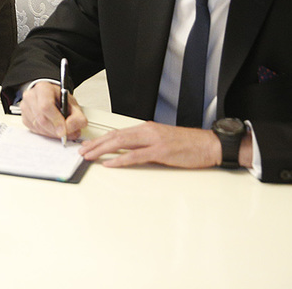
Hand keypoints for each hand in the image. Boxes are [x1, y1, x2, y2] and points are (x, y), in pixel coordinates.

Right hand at [20, 80, 86, 141]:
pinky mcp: (24, 118)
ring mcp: (25, 107)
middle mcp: (31, 96)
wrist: (51, 98)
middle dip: (55, 130)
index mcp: (43, 88)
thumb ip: (77, 117)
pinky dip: (45, 133)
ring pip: (38, 126)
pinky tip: (52, 128)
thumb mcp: (73, 104)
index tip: (64, 131)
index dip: (56, 120)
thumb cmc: (60, 99)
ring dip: (51, 133)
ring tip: (60, 130)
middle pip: (41, 118)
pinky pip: (34, 130)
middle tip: (66, 134)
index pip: (46, 106)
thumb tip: (71, 128)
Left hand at [79, 121, 231, 169]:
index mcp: (147, 128)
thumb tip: (130, 149)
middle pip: (115, 136)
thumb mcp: (163, 139)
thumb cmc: (189, 144)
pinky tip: (109, 163)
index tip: (89, 145)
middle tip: (82, 151)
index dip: (101, 138)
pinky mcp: (160, 152)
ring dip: (102, 150)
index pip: (118, 132)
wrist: (209, 144)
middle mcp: (147, 131)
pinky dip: (120, 160)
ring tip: (89, 155)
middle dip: (96, 144)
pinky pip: (135, 156)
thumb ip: (146, 142)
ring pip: (121, 143)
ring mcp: (153, 141)